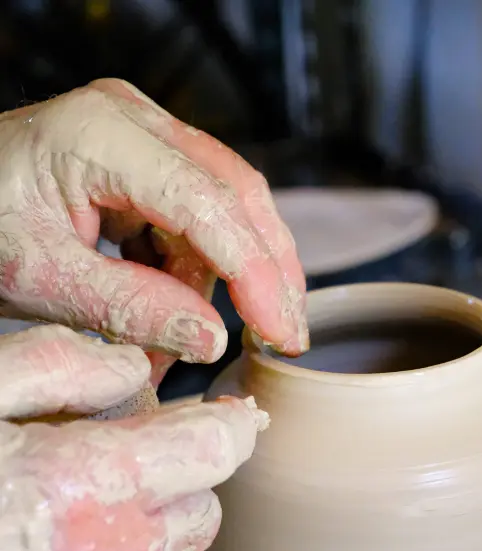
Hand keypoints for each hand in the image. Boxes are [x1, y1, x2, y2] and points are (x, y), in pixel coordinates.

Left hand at [0, 78, 307, 367]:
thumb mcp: (42, 280)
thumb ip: (129, 308)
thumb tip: (212, 339)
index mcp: (100, 135)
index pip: (207, 203)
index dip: (254, 272)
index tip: (278, 330)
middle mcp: (132, 121)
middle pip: (235, 193)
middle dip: (266, 271)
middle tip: (285, 335)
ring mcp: (140, 136)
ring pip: (221, 211)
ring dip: (221, 283)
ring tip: (191, 343)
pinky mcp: (142, 162)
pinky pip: (193, 218)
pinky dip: (193, 273)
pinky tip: (178, 313)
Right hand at [0, 324, 266, 550]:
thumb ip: (60, 366)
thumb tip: (133, 372)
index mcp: (82, 485)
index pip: (214, 452)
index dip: (231, 424)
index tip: (231, 412)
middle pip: (204, 513)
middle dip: (183, 476)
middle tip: (128, 448)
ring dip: (146, 523)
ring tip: (73, 497)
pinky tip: (45, 546)